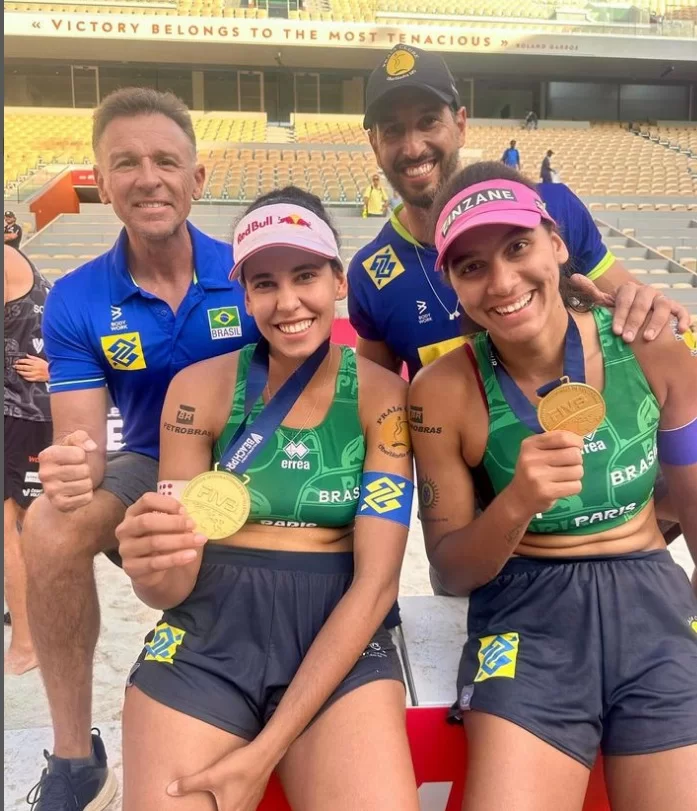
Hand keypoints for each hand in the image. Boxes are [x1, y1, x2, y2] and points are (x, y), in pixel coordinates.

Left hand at [14, 354, 48, 381]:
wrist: (53, 373)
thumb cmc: (47, 366)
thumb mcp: (41, 360)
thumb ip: (33, 357)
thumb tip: (27, 355)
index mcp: (36, 363)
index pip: (25, 361)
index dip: (20, 361)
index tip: (17, 361)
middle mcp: (34, 368)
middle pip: (24, 367)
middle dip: (18, 366)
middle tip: (15, 366)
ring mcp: (35, 374)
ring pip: (25, 373)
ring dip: (20, 372)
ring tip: (18, 371)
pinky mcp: (36, 379)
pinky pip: (29, 379)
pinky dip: (25, 377)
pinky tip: (23, 376)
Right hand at [38, 430, 97, 511]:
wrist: (61, 482)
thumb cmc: (69, 458)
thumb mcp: (73, 441)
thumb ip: (82, 437)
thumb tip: (91, 447)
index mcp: (46, 455)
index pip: (80, 454)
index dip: (82, 455)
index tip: (74, 458)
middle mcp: (44, 474)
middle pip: (84, 470)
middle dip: (86, 470)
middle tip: (77, 472)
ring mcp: (50, 491)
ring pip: (87, 485)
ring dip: (87, 483)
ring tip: (77, 481)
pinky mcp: (59, 505)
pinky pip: (86, 498)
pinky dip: (87, 495)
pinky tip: (77, 492)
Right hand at [116, 492, 206, 587]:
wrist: (154, 572)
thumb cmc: (163, 542)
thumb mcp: (168, 527)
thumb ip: (175, 518)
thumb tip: (187, 515)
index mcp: (134, 513)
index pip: (147, 500)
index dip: (168, 503)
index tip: (185, 511)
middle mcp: (125, 529)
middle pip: (147, 521)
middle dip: (174, 522)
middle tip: (193, 525)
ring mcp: (126, 549)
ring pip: (153, 542)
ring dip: (180, 540)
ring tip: (199, 540)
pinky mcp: (131, 568)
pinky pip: (155, 563)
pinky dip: (176, 558)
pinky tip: (191, 555)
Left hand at [167, 741, 274, 810]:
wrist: (264, 754)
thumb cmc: (238, 767)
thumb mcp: (211, 776)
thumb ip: (189, 784)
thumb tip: (169, 790)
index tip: (205, 810)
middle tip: (213, 806)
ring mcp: (252, 806)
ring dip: (229, 809)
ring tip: (221, 804)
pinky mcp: (256, 797)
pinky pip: (245, 808)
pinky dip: (238, 807)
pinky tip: (233, 797)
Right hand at [507, 431, 583, 515]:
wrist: (519, 498)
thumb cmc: (533, 470)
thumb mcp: (536, 451)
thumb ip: (554, 442)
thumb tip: (579, 441)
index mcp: (530, 445)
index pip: (562, 437)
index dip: (576, 441)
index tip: (577, 447)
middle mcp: (532, 459)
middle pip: (574, 454)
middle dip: (577, 460)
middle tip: (568, 465)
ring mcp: (538, 476)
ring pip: (577, 471)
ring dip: (576, 475)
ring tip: (564, 477)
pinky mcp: (546, 492)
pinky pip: (576, 486)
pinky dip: (574, 487)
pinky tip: (562, 487)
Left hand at [569, 274, 689, 341]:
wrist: (640, 321)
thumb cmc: (621, 313)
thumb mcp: (607, 304)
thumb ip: (593, 293)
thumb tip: (574, 277)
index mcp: (629, 289)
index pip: (625, 298)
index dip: (620, 314)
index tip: (615, 331)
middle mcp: (647, 292)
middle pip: (642, 303)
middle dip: (634, 321)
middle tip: (626, 338)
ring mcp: (662, 300)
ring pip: (663, 306)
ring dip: (656, 322)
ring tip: (647, 338)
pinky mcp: (676, 309)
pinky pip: (681, 311)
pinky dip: (683, 319)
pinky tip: (681, 330)